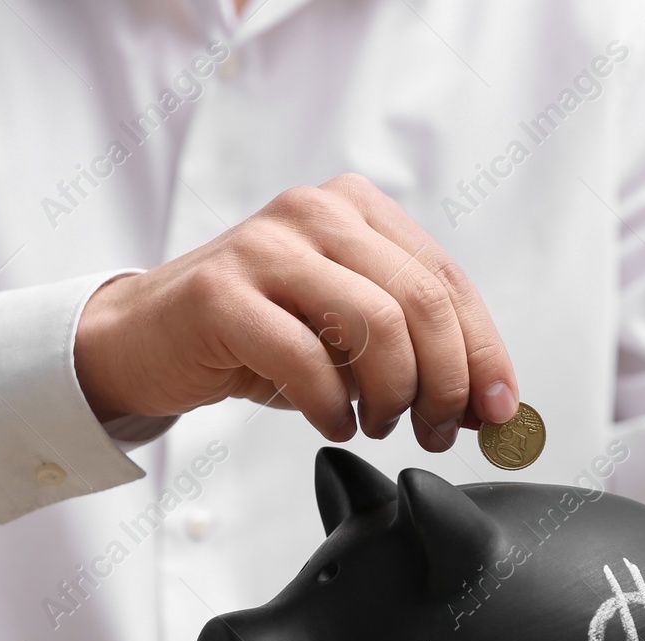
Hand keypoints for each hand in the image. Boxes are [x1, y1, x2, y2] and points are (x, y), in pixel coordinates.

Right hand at [73, 173, 519, 450]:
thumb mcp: (347, 333)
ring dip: (391, 395)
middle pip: (421, 304)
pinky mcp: (222, 294)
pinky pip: (307, 360)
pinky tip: (333, 422)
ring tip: (378, 424)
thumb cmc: (256, 335)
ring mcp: (266, 247)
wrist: (145, 337)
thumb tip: (490, 404)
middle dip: (443, 384)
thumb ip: (416, 350)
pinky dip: (332, 407)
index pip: (448, 281)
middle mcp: (315, 212)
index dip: (484, 352)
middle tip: (435, 430)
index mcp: (357, 208)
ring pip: (376, 327)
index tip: (499, 410)